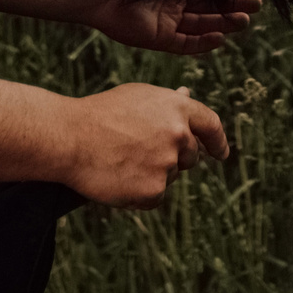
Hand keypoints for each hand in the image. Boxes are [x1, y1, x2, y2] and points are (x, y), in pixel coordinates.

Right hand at [59, 83, 229, 206]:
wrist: (71, 137)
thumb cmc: (101, 113)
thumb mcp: (138, 97)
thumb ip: (167, 102)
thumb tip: (187, 94)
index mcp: (178, 107)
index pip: (211, 125)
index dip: (218, 141)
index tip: (221, 154)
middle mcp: (179, 134)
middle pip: (190, 157)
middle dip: (173, 158)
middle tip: (140, 153)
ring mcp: (168, 163)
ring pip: (170, 177)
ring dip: (152, 175)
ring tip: (121, 161)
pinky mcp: (154, 190)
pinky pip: (155, 197)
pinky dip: (140, 193)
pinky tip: (119, 178)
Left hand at [91, 0, 262, 55]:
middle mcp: (171, 2)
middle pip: (208, 6)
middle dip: (232, 5)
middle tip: (257, 5)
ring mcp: (165, 21)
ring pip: (201, 25)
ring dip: (223, 24)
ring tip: (245, 21)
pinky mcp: (157, 38)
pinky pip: (184, 44)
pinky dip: (202, 43)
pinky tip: (220, 39)